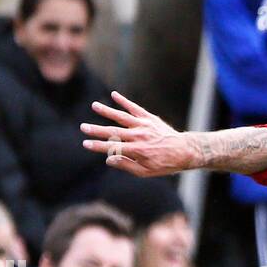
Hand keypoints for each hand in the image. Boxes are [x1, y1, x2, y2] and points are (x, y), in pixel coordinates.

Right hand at [82, 92, 197, 176]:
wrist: (184, 151)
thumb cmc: (164, 164)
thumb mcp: (146, 172)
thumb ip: (127, 165)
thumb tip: (109, 160)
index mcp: (137, 150)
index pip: (113, 147)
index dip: (98, 146)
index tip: (85, 143)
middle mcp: (139, 136)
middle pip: (114, 131)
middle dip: (97, 130)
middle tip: (82, 127)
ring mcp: (144, 125)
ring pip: (122, 116)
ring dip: (107, 111)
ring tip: (94, 106)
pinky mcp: (149, 118)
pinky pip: (134, 108)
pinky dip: (124, 101)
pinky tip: (113, 95)